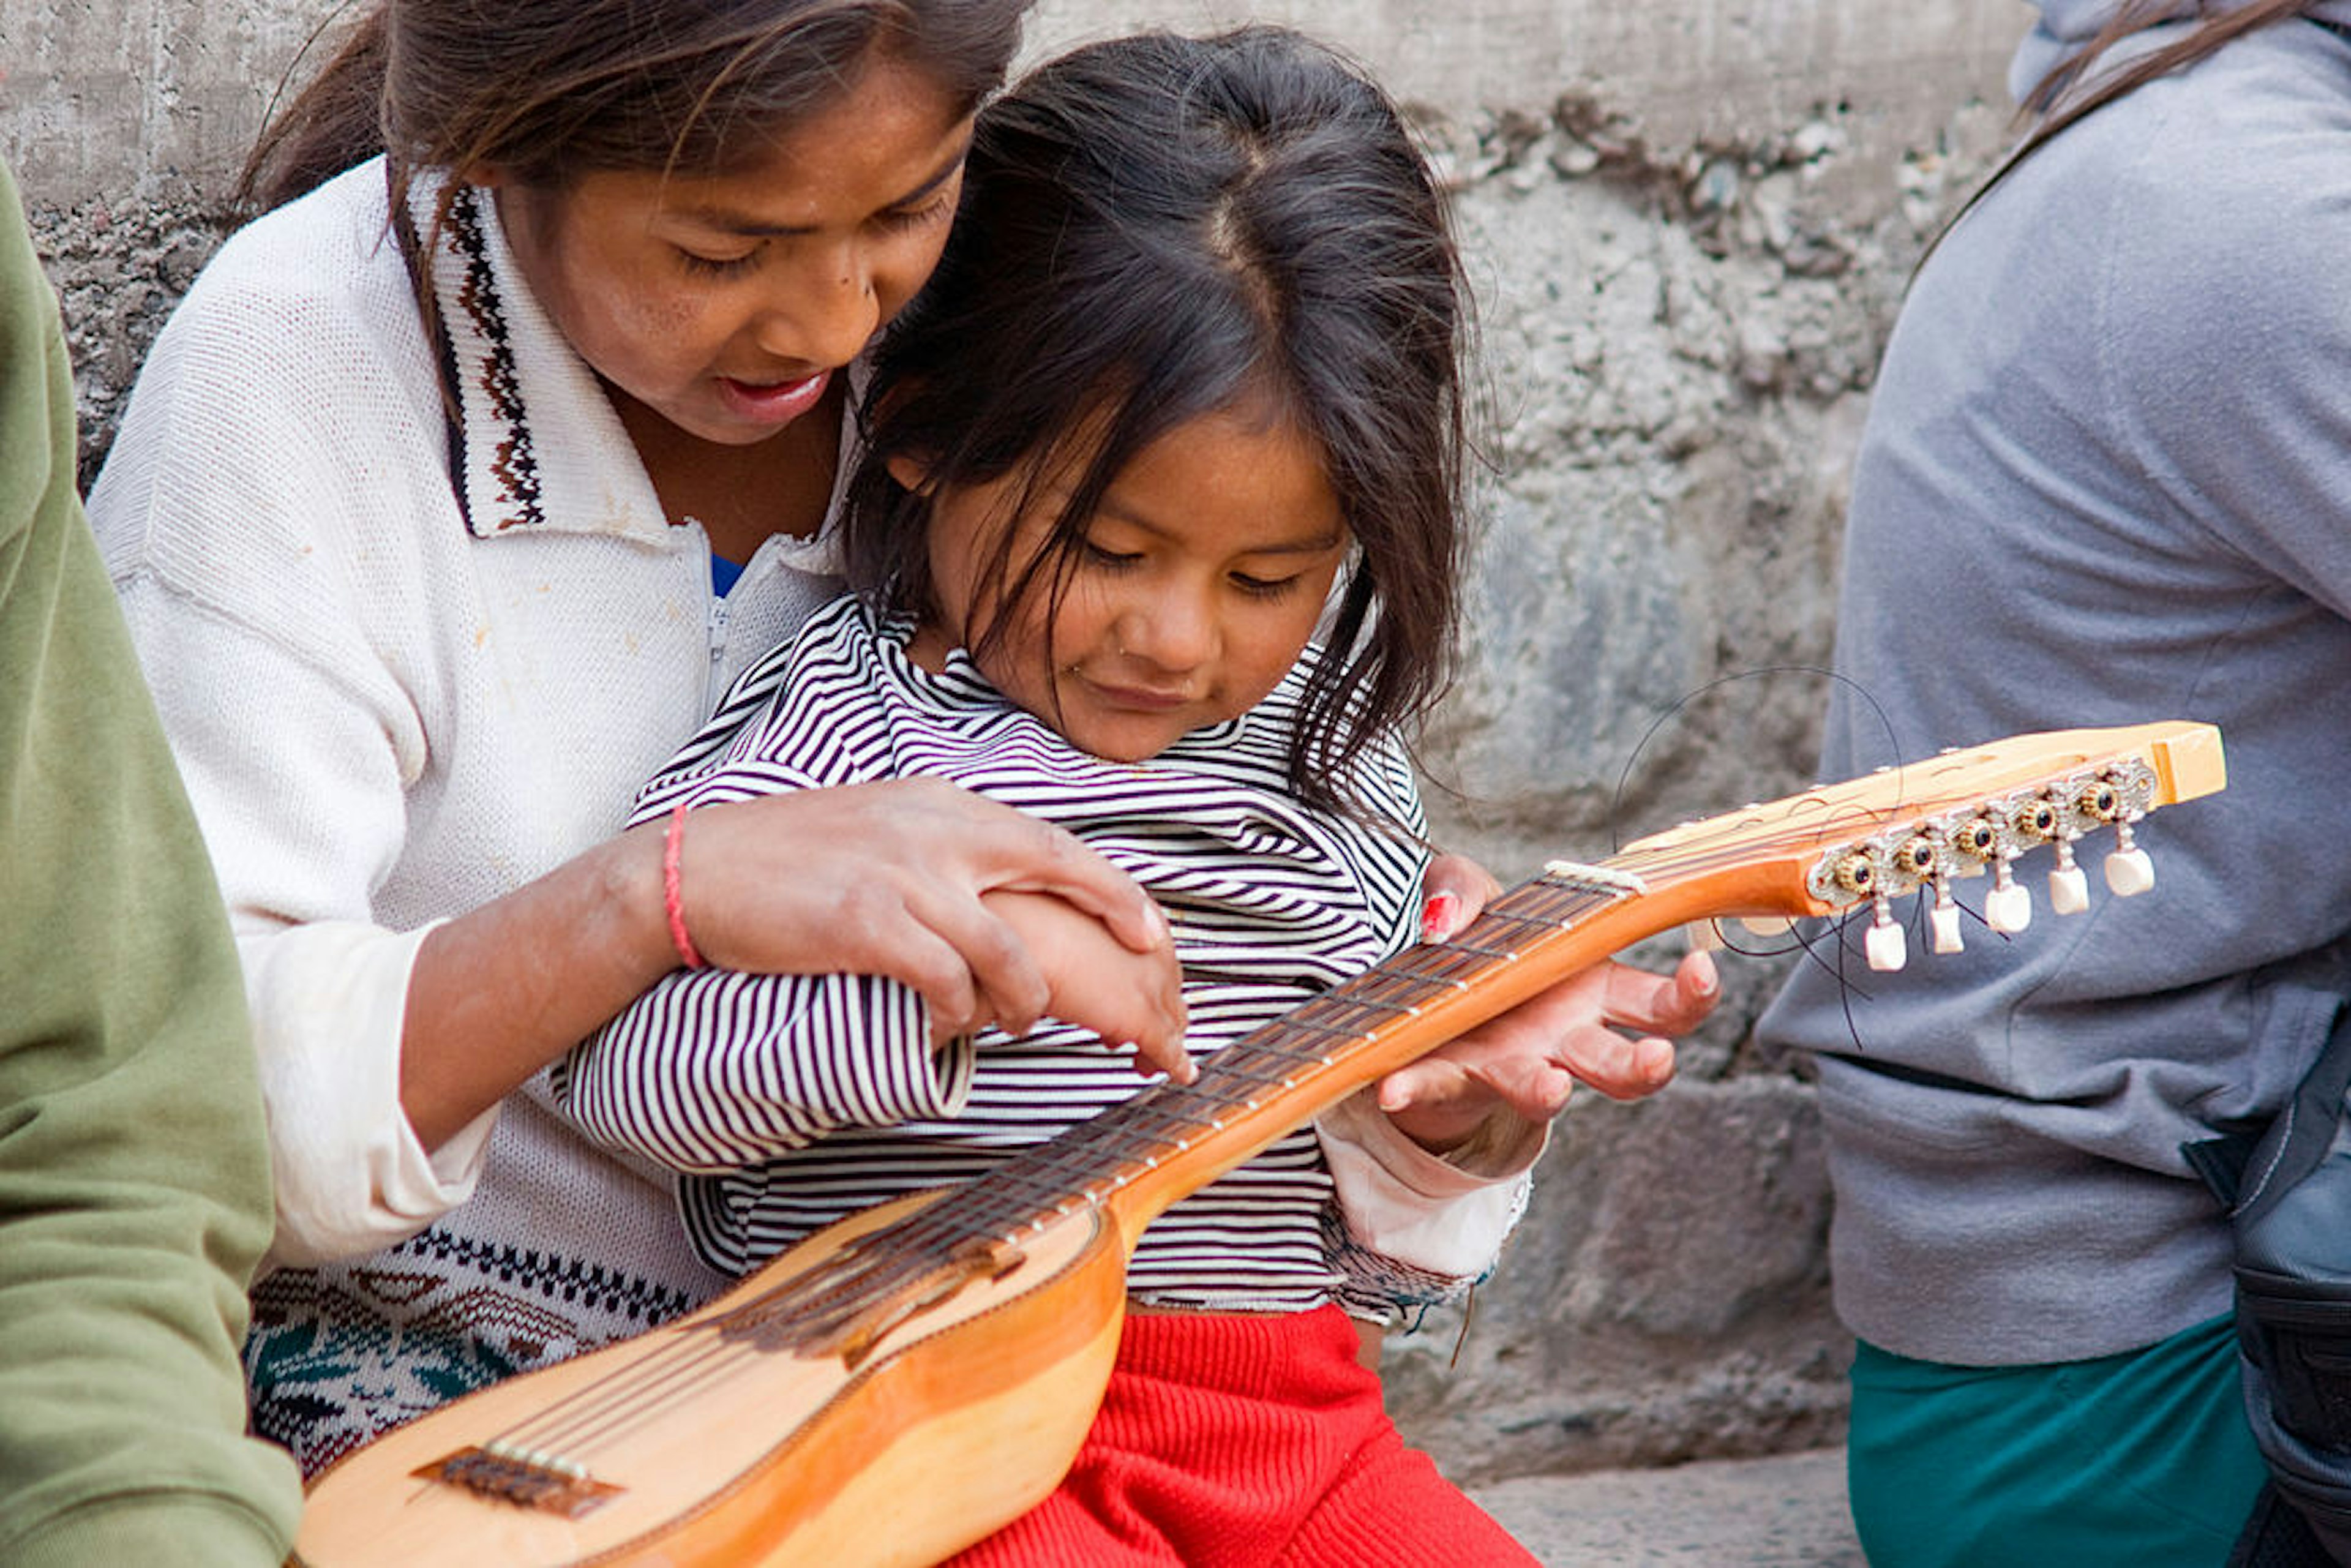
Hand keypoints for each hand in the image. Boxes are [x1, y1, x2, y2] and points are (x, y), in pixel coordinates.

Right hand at [672, 779, 1183, 1061]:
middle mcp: (932, 828)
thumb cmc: (787, 860)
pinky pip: (946, 981)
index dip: (1110, 885)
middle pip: (1057, 870)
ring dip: (1026, 997)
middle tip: (1149, 966)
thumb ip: (943, 847)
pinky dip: (960, 1013)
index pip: (1050, 840)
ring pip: (1006, 949)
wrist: (696, 871)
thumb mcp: (880, 826)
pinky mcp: (866, 923)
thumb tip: (1002, 886)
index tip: (1150, 925)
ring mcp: (901, 874)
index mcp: (940, 804)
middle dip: (1116, 919)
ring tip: (1023, 1021)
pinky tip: (951, 1025)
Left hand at [1372, 853, 1718, 1154]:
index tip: (1702, 969)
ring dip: (1546, 1092)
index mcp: (1595, 990)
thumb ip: (1463, 887)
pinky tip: (1390, 1089)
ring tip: (1552, 1091)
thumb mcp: (1472, 895)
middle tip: (1657, 1057)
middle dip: (1645, 1065)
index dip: (1693, 993)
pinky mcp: (1454, 1077)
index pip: (1665, 1005)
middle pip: (1624, 1066)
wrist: (1426, 1001)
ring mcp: (1514, 1064)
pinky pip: (1436, 1086)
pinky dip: (1413, 1089)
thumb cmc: (1481, 947)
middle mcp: (1568, 1040)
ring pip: (1545, 1089)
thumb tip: (1445, 917)